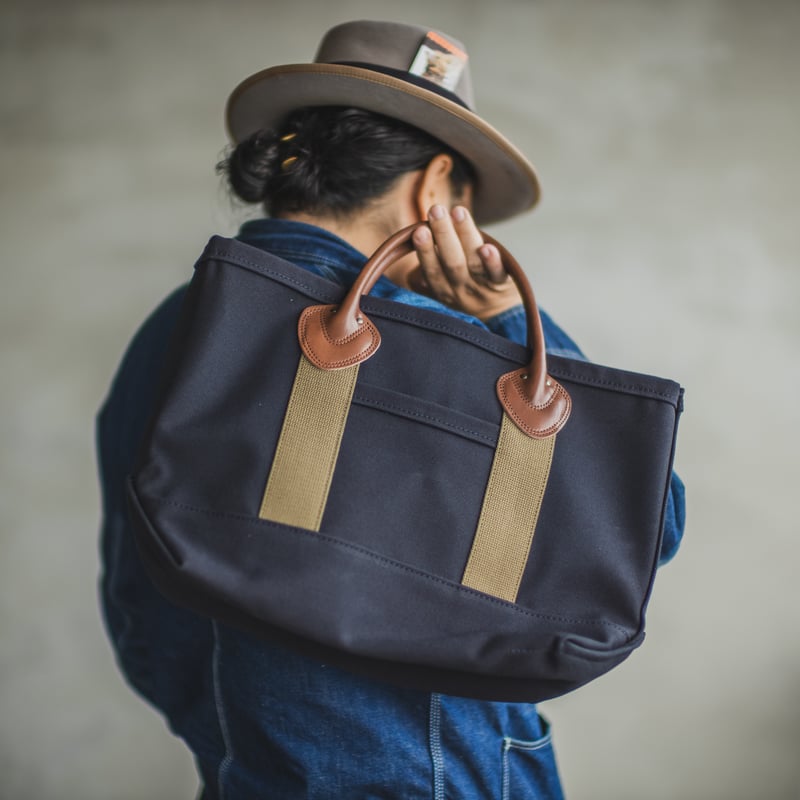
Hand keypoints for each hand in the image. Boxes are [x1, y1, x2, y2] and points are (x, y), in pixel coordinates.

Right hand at [408, 204, 521, 321]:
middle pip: (451, 262)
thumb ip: (433, 264)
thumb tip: (414, 235)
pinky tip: (488, 247)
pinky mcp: (502, 284)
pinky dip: (492, 262)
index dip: (425, 251)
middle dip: (443, 234)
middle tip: (436, 210)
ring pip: (472, 262)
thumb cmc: (466, 289)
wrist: (498, 315)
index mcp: (442, 288)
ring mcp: (481, 287)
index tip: (419, 230)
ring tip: (458, 212)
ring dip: (465, 236)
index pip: (432, 270)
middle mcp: (460, 288)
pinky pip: (498, 274)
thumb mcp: (446, 284)